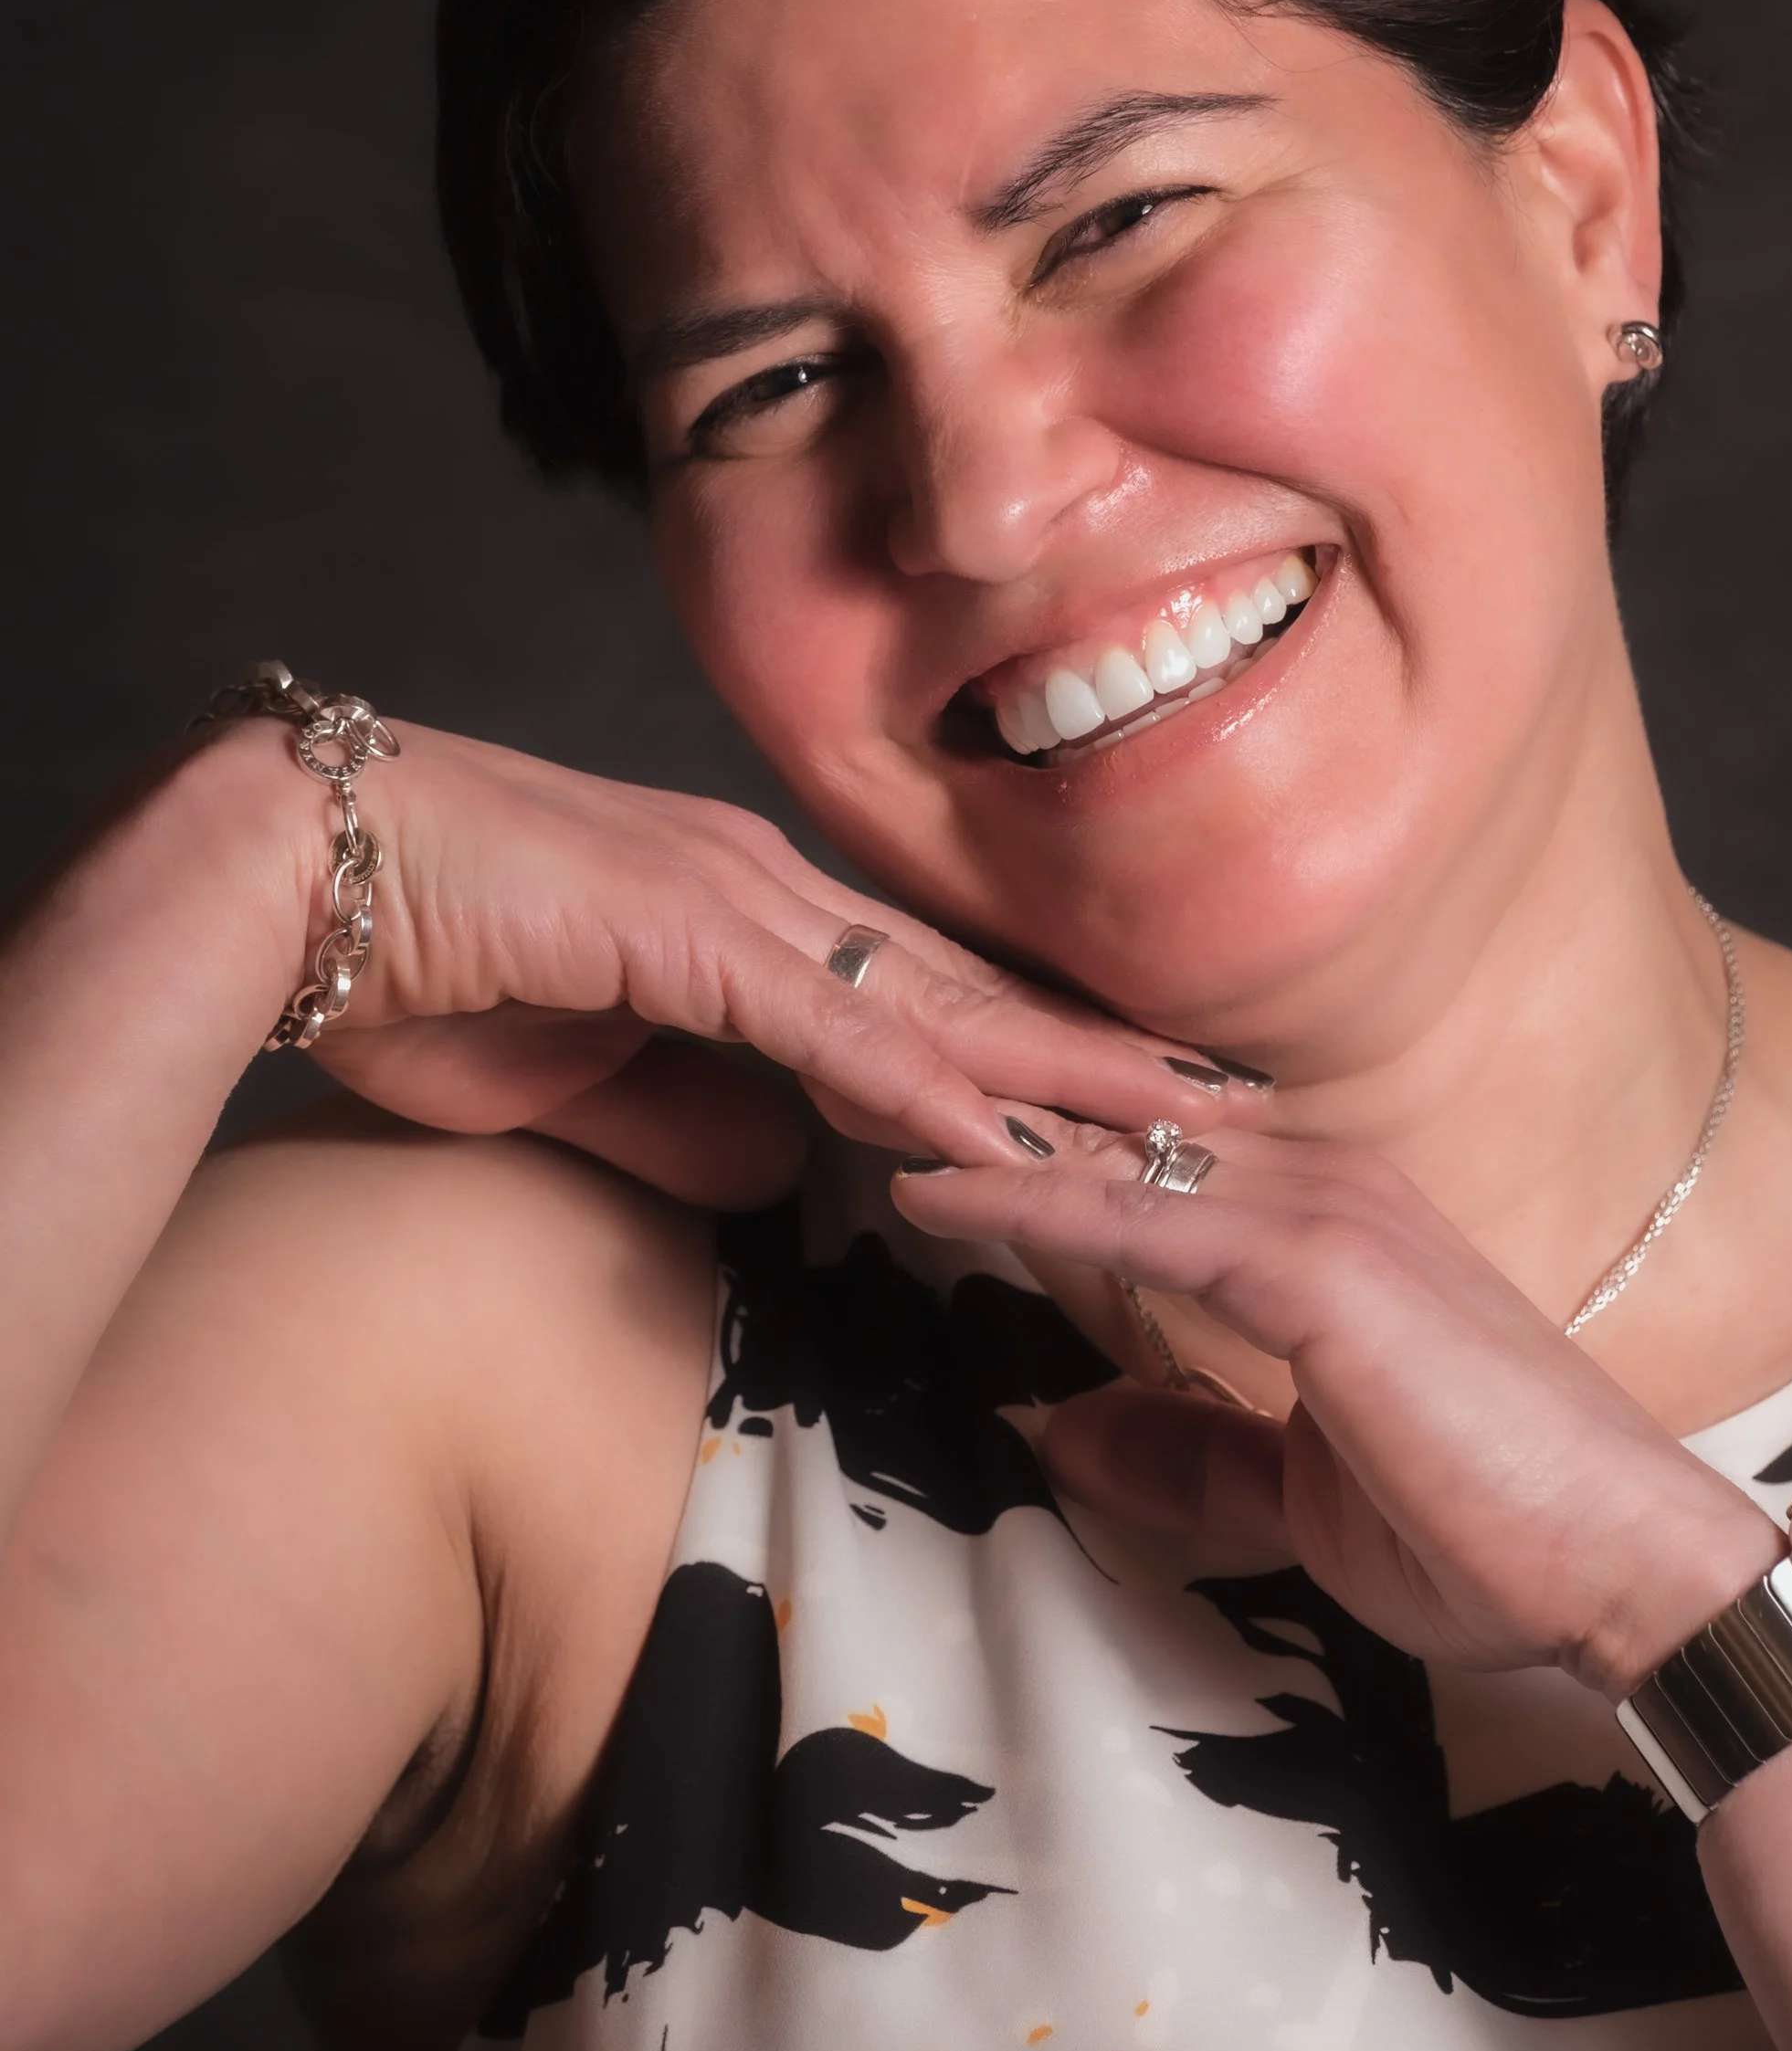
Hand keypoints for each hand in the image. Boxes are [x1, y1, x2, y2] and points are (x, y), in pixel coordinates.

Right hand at [213, 718, 1250, 1203]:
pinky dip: (923, 1085)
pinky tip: (1011, 1139)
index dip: (1053, 1063)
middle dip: (1114, 1064)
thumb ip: (686, 1118)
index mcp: (751, 923)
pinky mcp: (676, 931)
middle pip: (980, 997)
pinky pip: (825, 1023)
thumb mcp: (577, 1081)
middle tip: (1249, 1119)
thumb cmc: (413, 965)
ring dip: (1065, 1078)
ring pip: (938, 1006)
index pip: (937, 1006)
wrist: (283, 876)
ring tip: (1188, 1137)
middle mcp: (769, 897)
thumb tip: (781, 1174)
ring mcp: (731, 902)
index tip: (1159, 1119)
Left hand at [891, 1128, 1778, 1696]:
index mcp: (1333, 1227)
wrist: (1631, 1574)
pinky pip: (1141, 1217)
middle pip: (1119, 1120)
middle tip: (850, 1068)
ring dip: (983, 1123)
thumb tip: (1065, 1433)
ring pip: (1114, 1146)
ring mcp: (1329, 1217)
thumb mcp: (1302, 1500)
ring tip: (852, 1096)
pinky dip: (1030, 1196)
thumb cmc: (1495, 1538)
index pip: (1155, 1157)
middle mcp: (1329, 1189)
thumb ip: (1191, 1454)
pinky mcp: (1321, 1272)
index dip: (1036, 1134)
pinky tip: (936, 1189)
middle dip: (988, 1095)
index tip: (924, 1121)